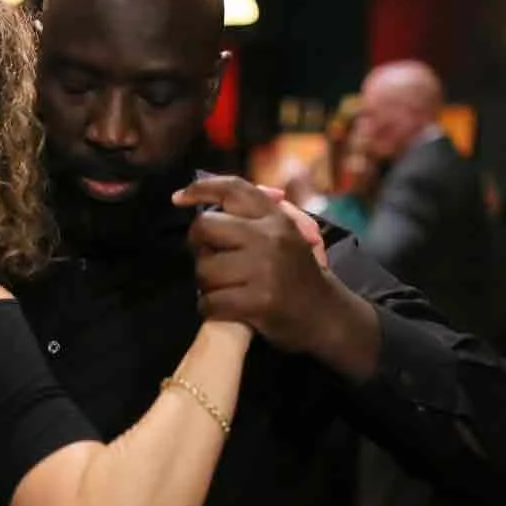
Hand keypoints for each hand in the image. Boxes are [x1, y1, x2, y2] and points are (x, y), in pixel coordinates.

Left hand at [176, 175, 349, 352]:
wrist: (326, 316)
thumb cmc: (298, 274)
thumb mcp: (286, 235)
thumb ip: (255, 215)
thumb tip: (210, 198)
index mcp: (276, 218)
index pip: (233, 189)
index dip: (200, 189)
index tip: (179, 198)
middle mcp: (270, 238)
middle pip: (206, 227)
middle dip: (198, 244)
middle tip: (207, 256)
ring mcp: (264, 270)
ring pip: (204, 269)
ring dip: (206, 283)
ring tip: (222, 287)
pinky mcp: (258, 301)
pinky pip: (210, 301)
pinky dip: (209, 307)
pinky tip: (222, 307)